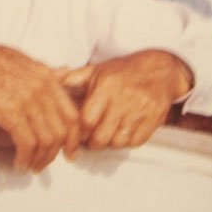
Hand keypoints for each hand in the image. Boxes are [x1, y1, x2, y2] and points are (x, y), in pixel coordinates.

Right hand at [0, 37, 79, 171]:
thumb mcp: (23, 60)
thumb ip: (45, 71)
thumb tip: (64, 73)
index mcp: (46, 76)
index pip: (72, 114)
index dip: (74, 138)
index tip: (69, 151)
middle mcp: (41, 88)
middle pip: (61, 131)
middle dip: (55, 153)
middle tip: (45, 164)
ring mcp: (26, 99)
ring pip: (46, 140)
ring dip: (40, 159)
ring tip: (31, 166)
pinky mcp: (9, 111)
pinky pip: (26, 142)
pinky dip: (25, 158)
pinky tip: (19, 163)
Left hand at [60, 50, 191, 149]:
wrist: (160, 69)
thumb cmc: (124, 71)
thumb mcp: (98, 70)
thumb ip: (74, 79)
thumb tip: (51, 82)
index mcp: (107, 86)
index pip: (86, 120)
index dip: (79, 131)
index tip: (78, 131)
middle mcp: (124, 99)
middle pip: (101, 137)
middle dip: (92, 142)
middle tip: (91, 138)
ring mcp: (140, 111)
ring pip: (117, 142)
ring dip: (109, 142)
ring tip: (107, 133)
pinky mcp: (154, 120)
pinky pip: (135, 142)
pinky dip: (126, 141)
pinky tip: (122, 131)